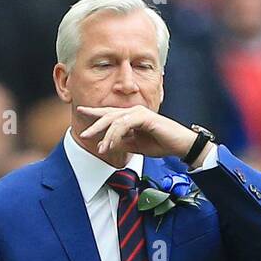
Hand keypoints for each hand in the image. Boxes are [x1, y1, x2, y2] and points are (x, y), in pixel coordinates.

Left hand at [77, 105, 195, 161]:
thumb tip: (108, 145)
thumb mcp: (136, 146)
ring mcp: (138, 112)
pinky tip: (110, 144)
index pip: (110, 114)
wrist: (180, 145)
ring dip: (106, 136)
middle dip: (95, 124)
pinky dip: (116, 135)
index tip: (81, 112)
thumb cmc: (161, 143)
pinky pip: (124, 125)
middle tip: (83, 133)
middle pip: (109, 115)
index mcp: (131, 116)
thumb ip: (122, 144)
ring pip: (115, 121)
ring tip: (100, 149)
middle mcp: (133, 111)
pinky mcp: (144, 117)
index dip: (95, 113)